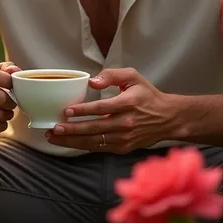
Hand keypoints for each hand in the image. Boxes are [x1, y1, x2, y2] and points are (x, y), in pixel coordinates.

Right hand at [0, 61, 20, 137]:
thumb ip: (6, 68)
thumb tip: (16, 72)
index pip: (1, 78)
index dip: (12, 84)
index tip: (13, 86)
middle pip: (1, 98)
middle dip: (11, 101)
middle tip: (11, 101)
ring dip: (7, 114)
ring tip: (5, 110)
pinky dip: (1, 124)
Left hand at [45, 67, 176, 152]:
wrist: (167, 118)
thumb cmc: (148, 95)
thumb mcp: (133, 77)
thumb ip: (112, 75)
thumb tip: (92, 81)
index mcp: (128, 103)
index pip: (102, 108)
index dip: (84, 110)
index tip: (67, 111)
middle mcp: (126, 123)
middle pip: (95, 128)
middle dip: (72, 130)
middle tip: (54, 129)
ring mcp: (124, 138)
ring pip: (94, 141)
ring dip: (73, 140)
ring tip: (54, 138)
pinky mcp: (123, 147)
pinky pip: (100, 148)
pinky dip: (83, 146)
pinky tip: (69, 143)